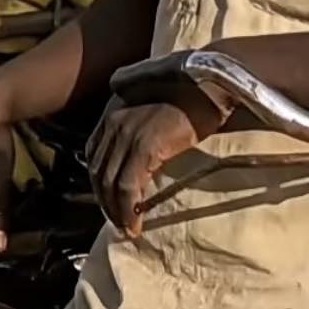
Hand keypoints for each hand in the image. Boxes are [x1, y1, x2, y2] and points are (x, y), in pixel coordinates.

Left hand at [86, 94, 223, 237]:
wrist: (214, 80)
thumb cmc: (194, 91)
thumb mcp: (156, 102)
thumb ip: (142, 121)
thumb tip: (144, 153)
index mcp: (115, 108)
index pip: (95, 152)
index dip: (100, 180)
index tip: (110, 198)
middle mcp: (114, 119)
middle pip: (98, 170)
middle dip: (105, 200)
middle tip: (117, 221)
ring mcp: (127, 132)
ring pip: (109, 183)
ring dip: (115, 211)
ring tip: (126, 229)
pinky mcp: (144, 146)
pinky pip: (128, 187)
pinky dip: (128, 210)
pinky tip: (135, 224)